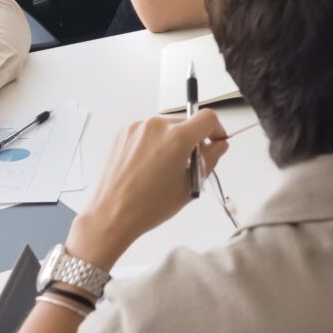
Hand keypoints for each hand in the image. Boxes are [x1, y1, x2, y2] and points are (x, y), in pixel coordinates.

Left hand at [74, 111, 230, 261]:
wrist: (113, 214)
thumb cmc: (150, 206)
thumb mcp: (190, 185)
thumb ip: (210, 160)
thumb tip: (219, 146)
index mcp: (177, 138)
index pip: (207, 118)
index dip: (217, 129)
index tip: (216, 141)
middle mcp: (156, 126)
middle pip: (186, 122)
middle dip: (194, 139)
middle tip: (191, 164)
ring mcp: (137, 128)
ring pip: (166, 127)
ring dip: (173, 141)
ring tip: (165, 169)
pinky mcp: (123, 133)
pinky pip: (148, 132)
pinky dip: (154, 143)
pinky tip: (149, 166)